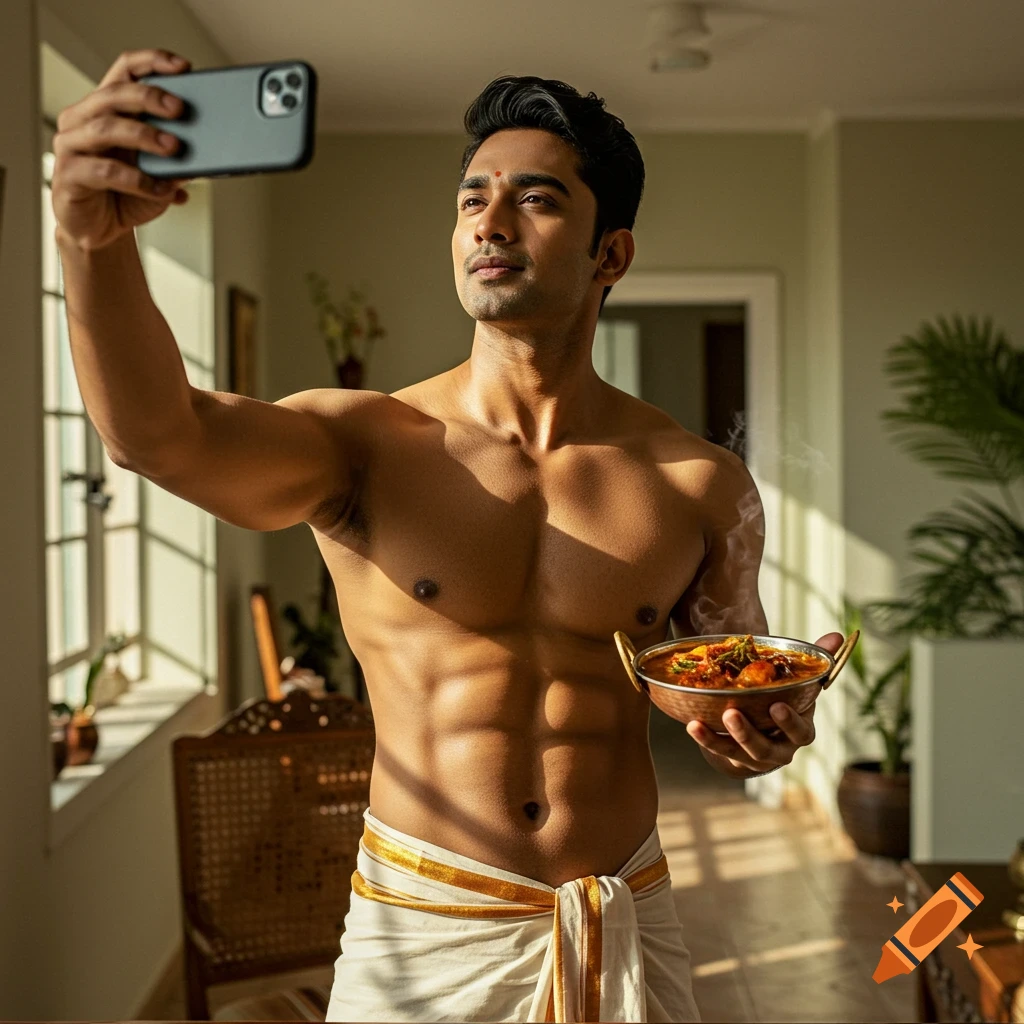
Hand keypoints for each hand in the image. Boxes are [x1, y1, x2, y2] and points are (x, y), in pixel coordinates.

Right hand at [51, 48, 191, 250]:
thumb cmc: (128, 196)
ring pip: (105, 128)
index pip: (125, 71)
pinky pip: (104, 171)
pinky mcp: (67, 175)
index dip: (152, 63)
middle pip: (113, 94)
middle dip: (149, 97)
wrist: (101, 231)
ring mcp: (71, 146)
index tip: (184, 68)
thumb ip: (178, 159)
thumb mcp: (161, 175)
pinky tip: (160, 189)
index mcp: (106, 108)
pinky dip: (137, 180)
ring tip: (174, 148)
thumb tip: (207, 148)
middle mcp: (82, 120)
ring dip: (143, 136)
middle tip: (180, 109)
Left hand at [687, 632, 844, 778]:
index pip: (800, 731)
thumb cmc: (785, 698)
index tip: (777, 706)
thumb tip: (838, 635)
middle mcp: (780, 749)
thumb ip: (816, 660)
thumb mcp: (800, 682)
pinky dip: (705, 739)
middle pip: (766, 748)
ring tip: (699, 724)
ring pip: (739, 753)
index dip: (790, 722)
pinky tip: (692, 725)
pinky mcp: (734, 759)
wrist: (766, 730)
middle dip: (748, 733)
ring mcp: (755, 757)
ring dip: (719, 739)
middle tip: (732, 714)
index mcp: (800, 731)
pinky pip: (719, 752)